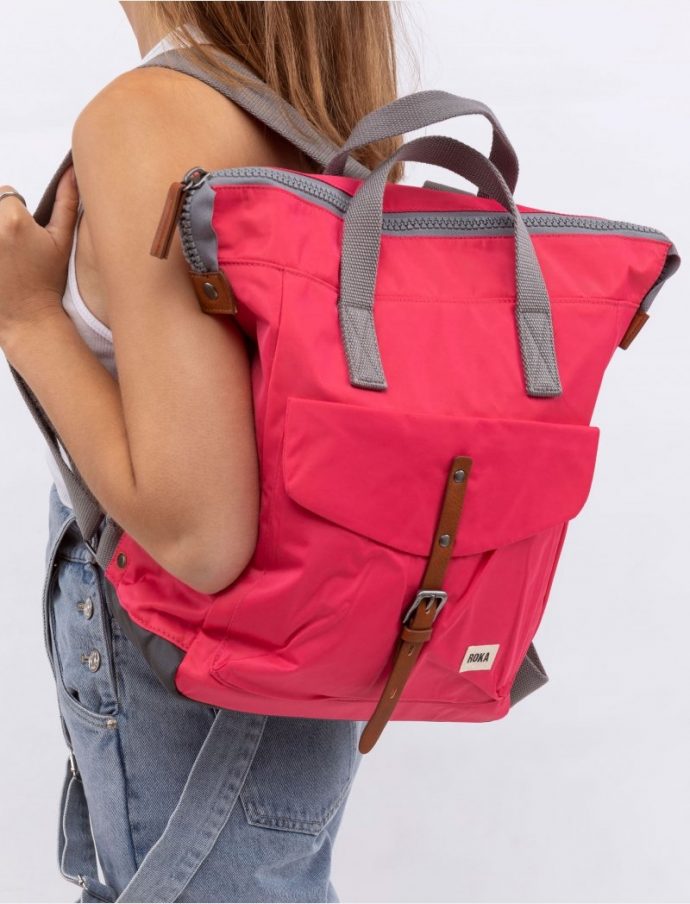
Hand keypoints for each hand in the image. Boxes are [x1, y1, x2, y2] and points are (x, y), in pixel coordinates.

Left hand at [0, 165, 79, 346]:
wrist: (27, 317)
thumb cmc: (47, 281)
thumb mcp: (62, 241)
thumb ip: (67, 203)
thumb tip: (72, 171)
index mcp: (14, 220)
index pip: (8, 194)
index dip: (18, 213)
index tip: (26, 237)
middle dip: (2, 220)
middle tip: (14, 248)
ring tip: (5, 255)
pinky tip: (1, 263)